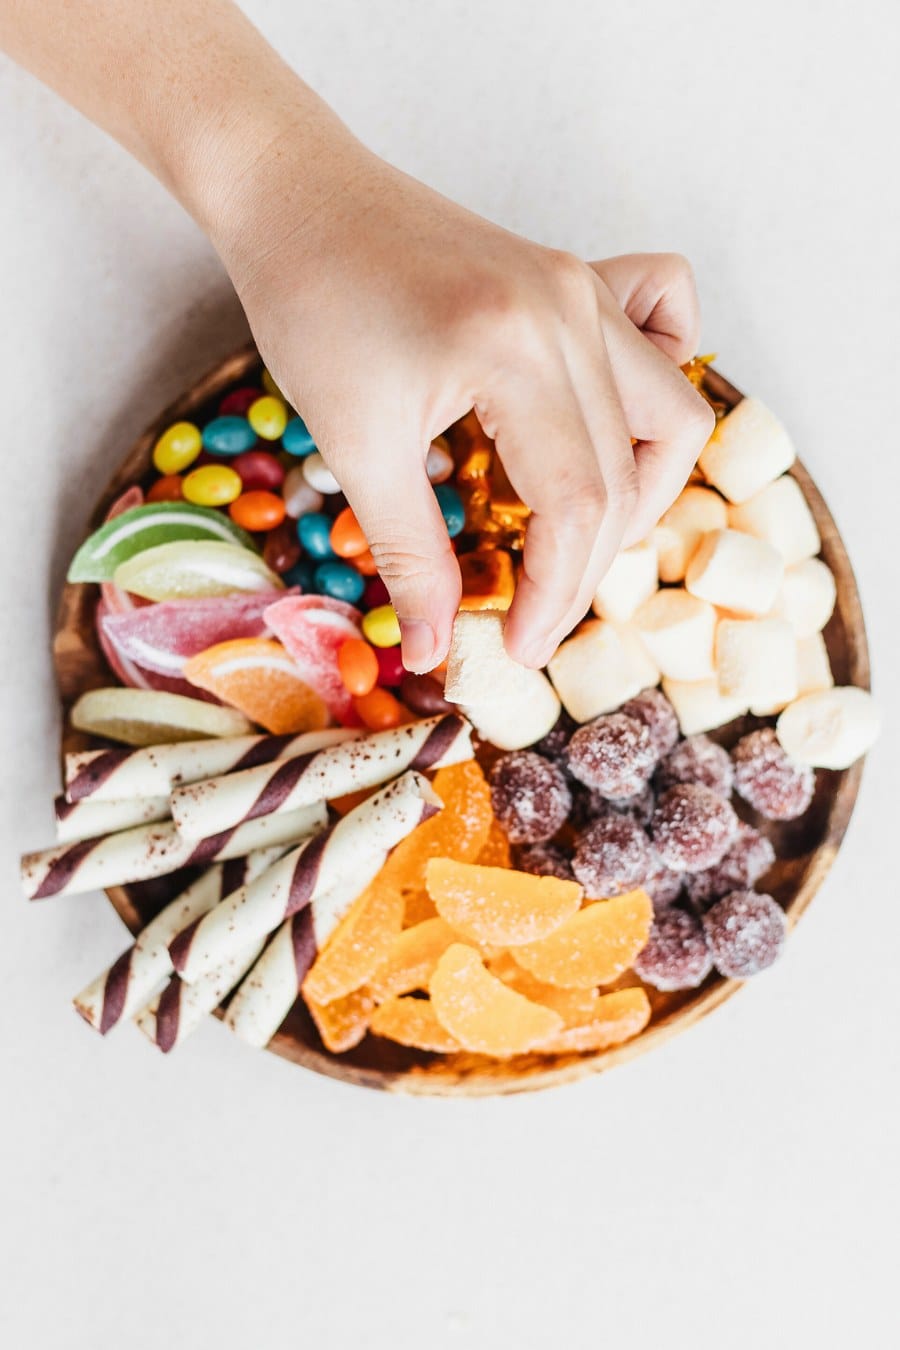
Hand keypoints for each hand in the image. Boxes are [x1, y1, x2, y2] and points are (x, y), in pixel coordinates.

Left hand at [213, 140, 714, 672]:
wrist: (297, 197)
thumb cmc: (311, 306)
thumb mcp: (355, 443)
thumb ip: (410, 553)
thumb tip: (436, 649)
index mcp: (516, 351)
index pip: (579, 503)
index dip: (557, 594)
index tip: (519, 650)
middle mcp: (573, 312)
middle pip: (628, 474)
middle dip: (586, 566)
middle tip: (532, 618)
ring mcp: (584, 288)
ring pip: (670, 412)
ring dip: (638, 492)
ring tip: (577, 539)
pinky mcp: (577, 278)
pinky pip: (665, 325)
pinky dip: (655, 387)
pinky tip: (609, 424)